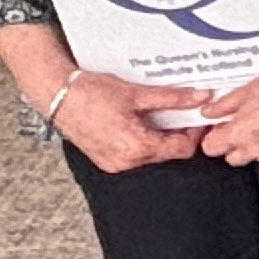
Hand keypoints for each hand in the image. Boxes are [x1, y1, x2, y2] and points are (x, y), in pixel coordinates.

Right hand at [52, 72, 213, 172]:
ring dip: (162, 138)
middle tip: (182, 112)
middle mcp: (126, 162)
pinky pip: (136, 156)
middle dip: (179, 134)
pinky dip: (145, 141)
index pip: (182, 150)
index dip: (195, 132)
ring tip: (160, 115)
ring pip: (153, 156)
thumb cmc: (90, 93)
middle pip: (169, 154)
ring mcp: (115, 164)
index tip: (197, 116)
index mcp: (136, 147)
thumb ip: (173, 98)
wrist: (57, 96)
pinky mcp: (107, 161)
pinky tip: (142, 123)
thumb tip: (200, 97)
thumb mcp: (137, 93)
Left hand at [200, 33, 258, 166]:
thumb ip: (224, 105)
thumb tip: (209, 112)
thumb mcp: (248, 89)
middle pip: (233, 159)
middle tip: (241, 125)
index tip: (218, 129)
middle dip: (233, 145)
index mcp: (242, 132)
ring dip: (256, 144)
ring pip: (257, 156)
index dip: (213, 138)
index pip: (211, 149)